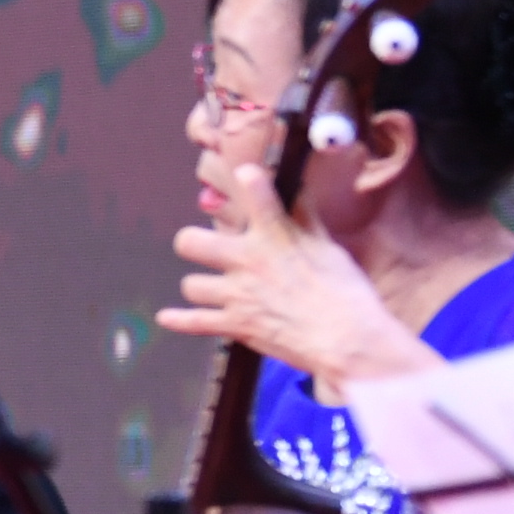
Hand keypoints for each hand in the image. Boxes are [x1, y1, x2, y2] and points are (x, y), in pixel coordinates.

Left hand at [154, 161, 436, 397]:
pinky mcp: (236, 325)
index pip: (256, 192)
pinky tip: (166, 317)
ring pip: (191, 284)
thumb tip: (297, 188)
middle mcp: (249, 260)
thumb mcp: (328, 248)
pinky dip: (179, 320)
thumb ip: (304, 219)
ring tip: (211, 288)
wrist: (347, 339)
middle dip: (194, 243)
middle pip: (190, 242)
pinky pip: (194, 322)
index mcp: (276, 236)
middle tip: (208, 248)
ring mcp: (238, 294)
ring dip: (200, 287)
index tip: (245, 174)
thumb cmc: (345, 292)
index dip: (248, 179)